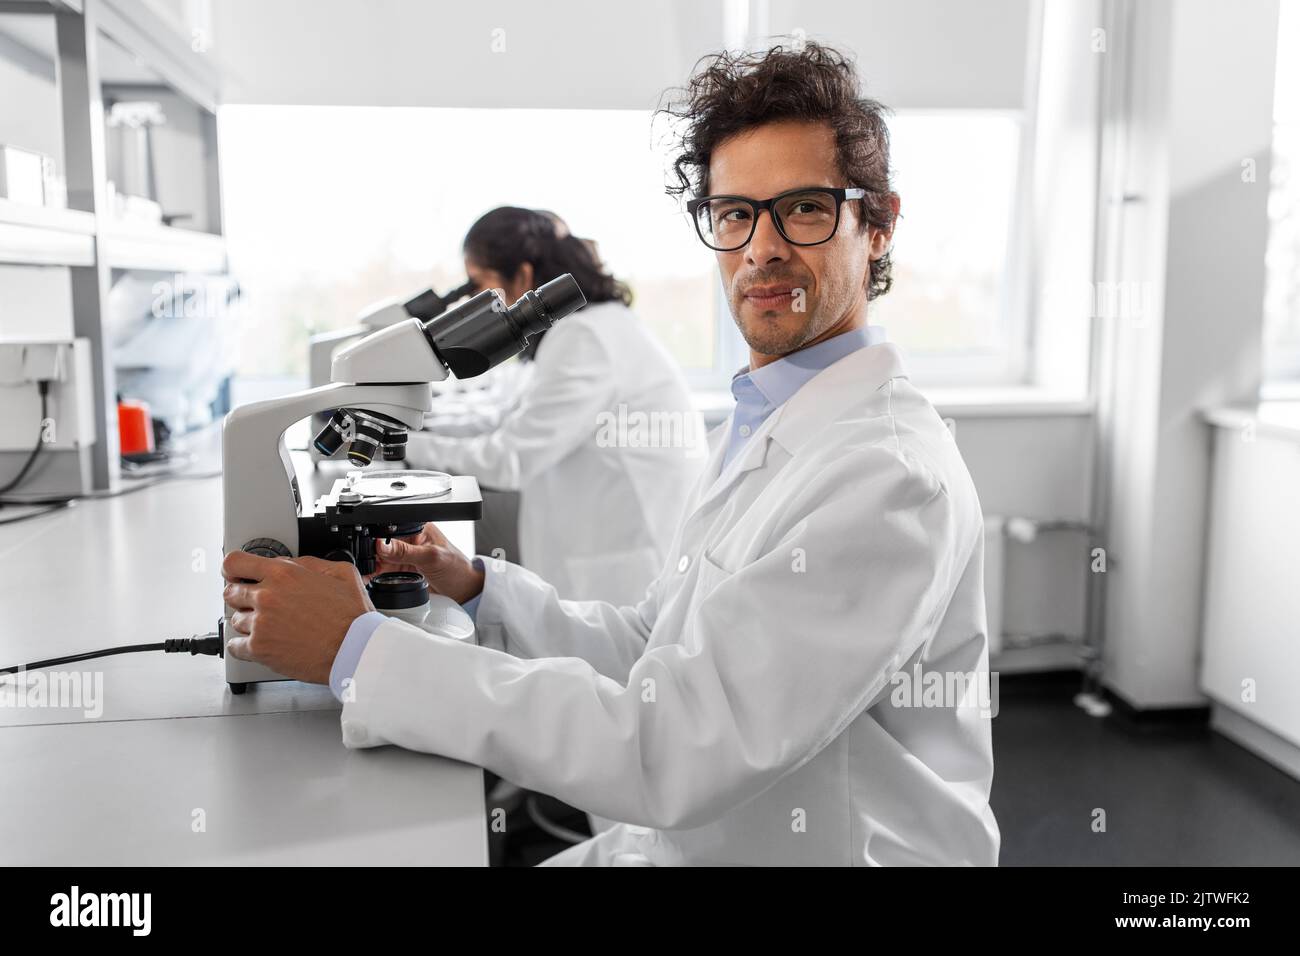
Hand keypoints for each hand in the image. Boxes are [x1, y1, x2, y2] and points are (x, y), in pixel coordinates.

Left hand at [222, 553, 374, 683]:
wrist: (355, 649)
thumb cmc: (352, 615)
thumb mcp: (340, 572)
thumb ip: (309, 563)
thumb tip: (291, 564)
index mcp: (283, 574)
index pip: (234, 563)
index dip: (232, 569)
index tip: (235, 575)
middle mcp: (267, 596)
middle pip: (230, 592)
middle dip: (242, 597)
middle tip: (258, 604)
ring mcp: (261, 624)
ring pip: (235, 619)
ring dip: (248, 622)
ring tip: (271, 627)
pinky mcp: (260, 649)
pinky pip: (234, 646)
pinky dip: (243, 646)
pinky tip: (260, 643)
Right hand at [373, 523, 484, 603]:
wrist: (465, 592)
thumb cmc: (457, 569)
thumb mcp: (431, 557)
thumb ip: (406, 552)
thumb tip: (381, 545)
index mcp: (418, 527)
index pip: (390, 530)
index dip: (377, 541)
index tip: (369, 552)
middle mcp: (410, 540)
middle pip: (382, 545)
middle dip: (372, 556)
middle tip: (365, 567)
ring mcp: (406, 556)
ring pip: (380, 560)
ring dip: (372, 567)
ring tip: (365, 575)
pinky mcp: (404, 570)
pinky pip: (384, 571)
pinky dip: (376, 576)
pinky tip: (370, 579)